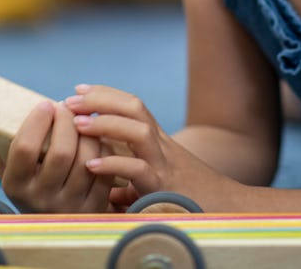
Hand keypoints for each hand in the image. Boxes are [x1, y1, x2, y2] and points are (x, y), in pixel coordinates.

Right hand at [0, 100, 116, 213]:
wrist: (52, 228)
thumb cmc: (29, 187)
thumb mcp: (8, 173)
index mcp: (16, 186)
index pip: (25, 148)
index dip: (37, 121)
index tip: (45, 104)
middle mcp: (42, 199)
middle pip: (61, 152)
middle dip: (67, 121)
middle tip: (67, 107)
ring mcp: (70, 206)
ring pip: (86, 158)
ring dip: (88, 132)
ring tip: (83, 120)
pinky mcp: (94, 207)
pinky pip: (104, 169)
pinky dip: (103, 149)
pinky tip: (96, 140)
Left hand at [66, 84, 235, 209]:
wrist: (230, 211)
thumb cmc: (193, 199)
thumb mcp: (159, 185)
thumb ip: (134, 184)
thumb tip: (110, 191)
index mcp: (159, 143)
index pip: (133, 105)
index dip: (105, 94)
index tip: (78, 89)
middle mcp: (163, 147)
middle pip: (135, 107)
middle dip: (101, 99)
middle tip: (70, 100)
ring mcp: (166, 164)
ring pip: (139, 130)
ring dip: (106, 123)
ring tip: (78, 125)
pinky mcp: (166, 187)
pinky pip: (139, 170)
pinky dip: (115, 164)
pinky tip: (92, 165)